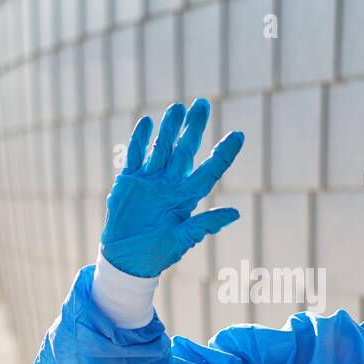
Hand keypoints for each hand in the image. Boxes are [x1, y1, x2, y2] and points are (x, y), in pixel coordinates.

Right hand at [100, 98, 243, 277]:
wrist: (125, 259)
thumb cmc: (156, 253)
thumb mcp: (182, 239)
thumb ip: (204, 224)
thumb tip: (235, 213)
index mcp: (186, 197)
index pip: (209, 170)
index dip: (224, 153)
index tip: (239, 135)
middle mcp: (170, 184)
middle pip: (185, 150)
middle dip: (193, 128)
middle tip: (203, 104)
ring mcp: (150, 180)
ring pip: (161, 147)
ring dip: (169, 128)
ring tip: (178, 108)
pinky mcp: (129, 181)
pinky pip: (135, 155)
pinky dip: (140, 139)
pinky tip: (147, 122)